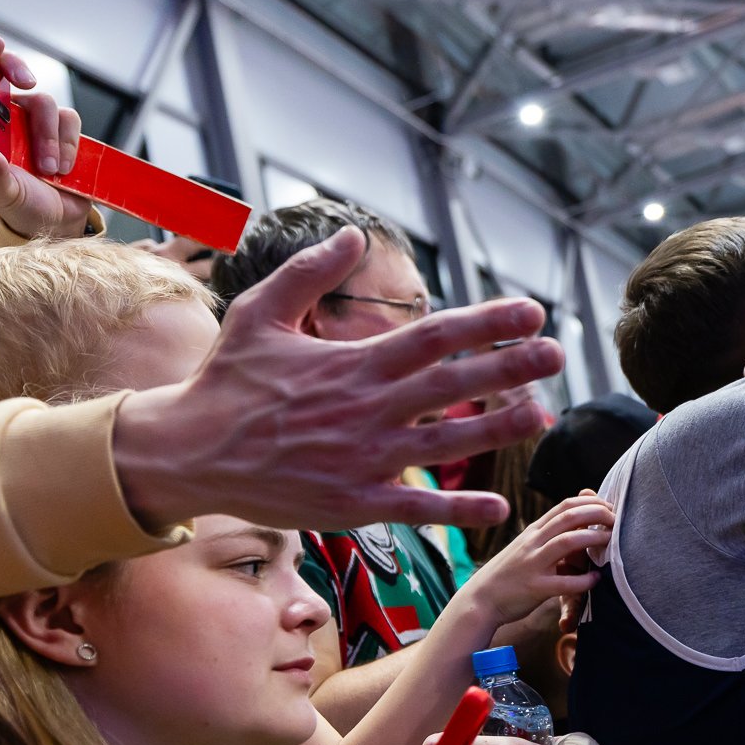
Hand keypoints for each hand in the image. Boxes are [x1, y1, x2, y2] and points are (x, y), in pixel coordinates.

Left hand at [0, 35, 90, 239]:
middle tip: (26, 84)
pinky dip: (68, 147)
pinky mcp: (65, 133)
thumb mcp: (3, 193)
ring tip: (50, 170)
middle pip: (17, 75)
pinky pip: (71, 124)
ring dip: (51, 137)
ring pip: (49, 106)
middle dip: (20, 72)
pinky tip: (63, 171)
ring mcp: (39, 123)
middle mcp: (10, 115)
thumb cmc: (21, 207)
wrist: (55, 225)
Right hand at [112, 227, 562, 531]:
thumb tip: (353, 237)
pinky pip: (417, 506)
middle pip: (453, 383)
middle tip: (557, 354)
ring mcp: (364, 458)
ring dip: (499, 429)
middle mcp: (367, 408)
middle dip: (510, 368)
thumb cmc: (225, 381)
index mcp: (354, 364)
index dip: (488, 323)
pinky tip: (498, 506)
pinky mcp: (355, 502)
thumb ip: (308, 274)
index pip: (436, 336)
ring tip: (542, 416)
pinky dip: (458, 507)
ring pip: (447, 441)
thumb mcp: (258, 313)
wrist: (186, 453)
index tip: (531, 312)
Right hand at [462, 493, 611, 626]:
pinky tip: (597, 580)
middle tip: (617, 520)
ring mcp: (533, 564)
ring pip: (568, 542)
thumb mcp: (525, 546)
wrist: (479, 600)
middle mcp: (533, 542)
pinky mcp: (535, 588)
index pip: (565, 505)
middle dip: (598, 513)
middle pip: (570, 516)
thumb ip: (548, 532)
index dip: (591, 503)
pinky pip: (564, 582)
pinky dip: (584, 580)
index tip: (609, 508)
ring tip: (611, 541)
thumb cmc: (508, 574)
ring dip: (594, 538)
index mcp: (534, 532)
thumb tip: (571, 518)